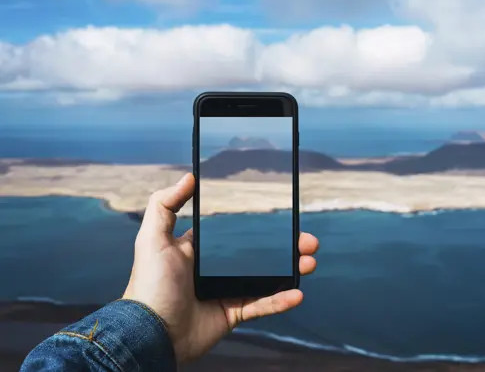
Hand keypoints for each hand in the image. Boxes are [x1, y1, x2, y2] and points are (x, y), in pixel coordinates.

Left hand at [122, 173, 318, 362]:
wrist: (151, 333)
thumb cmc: (149, 285)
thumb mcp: (152, 238)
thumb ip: (164, 204)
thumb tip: (188, 176)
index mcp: (202, 250)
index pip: (236, 232)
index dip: (260, 226)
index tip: (280, 217)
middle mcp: (217, 269)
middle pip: (260, 254)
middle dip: (287, 247)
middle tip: (307, 241)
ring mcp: (227, 291)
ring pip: (268, 278)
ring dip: (291, 271)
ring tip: (309, 262)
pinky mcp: (233, 313)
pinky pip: (263, 305)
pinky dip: (281, 301)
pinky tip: (298, 293)